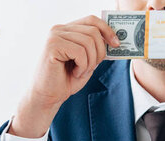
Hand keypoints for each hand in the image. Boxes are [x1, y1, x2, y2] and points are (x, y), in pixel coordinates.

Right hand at [10, 16, 119, 137]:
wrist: (48, 96)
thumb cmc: (66, 80)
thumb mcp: (87, 62)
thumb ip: (96, 49)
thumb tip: (113, 40)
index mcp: (67, 30)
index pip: (92, 20)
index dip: (107, 30)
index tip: (116, 44)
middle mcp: (59, 29)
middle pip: (93, 31)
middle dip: (99, 52)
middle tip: (92, 67)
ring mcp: (55, 36)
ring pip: (88, 42)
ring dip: (90, 62)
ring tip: (80, 72)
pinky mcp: (52, 46)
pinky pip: (80, 52)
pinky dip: (82, 66)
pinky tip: (74, 73)